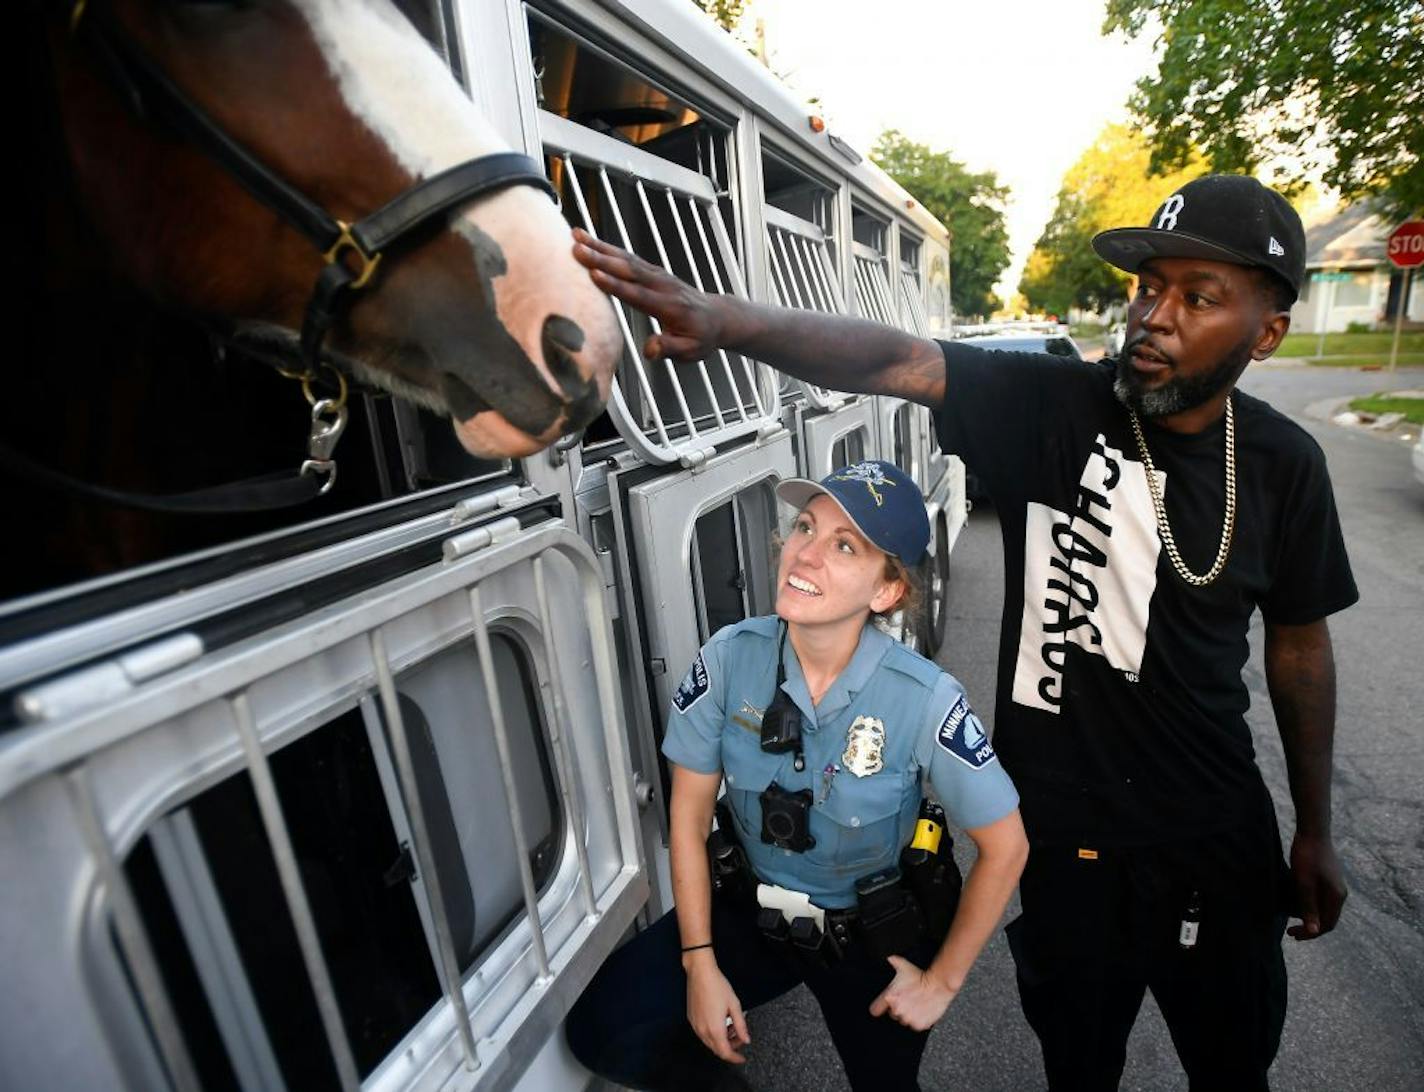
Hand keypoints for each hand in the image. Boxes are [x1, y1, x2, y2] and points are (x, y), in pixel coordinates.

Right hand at [571, 228, 735, 361]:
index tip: (595, 275)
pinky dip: (608, 247)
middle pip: (629, 270)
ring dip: (600, 247)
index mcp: (669, 306)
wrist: (717, 318)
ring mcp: (658, 275)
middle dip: (601, 259)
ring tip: (575, 236)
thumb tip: (650, 350)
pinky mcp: (652, 271)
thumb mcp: (691, 351)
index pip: (639, 295)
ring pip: (626, 259)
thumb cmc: (701, 337)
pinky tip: (589, 240)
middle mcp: (663, 285)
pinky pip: (628, 257)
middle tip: (576, 249)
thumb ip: (670, 349)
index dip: (617, 286)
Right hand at [685, 959, 750, 1062]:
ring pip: (709, 1042)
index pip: (725, 1052)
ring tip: (731, 1027)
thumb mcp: (735, 1005)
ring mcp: (695, 1025)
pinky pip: (703, 1034)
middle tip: (740, 1038)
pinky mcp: (691, 1019)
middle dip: (730, 1048)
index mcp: (715, 1029)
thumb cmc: (718, 986)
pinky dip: (713, 1034)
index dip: (735, 1058)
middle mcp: (703, 1030)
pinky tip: (720, 1022)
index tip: (742, 1058)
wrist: (700, 973)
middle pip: (717, 1049)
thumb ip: (741, 1025)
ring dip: (721, 1040)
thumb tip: (746, 1039)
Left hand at [868, 955, 957, 1030]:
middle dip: (898, 1008)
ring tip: (915, 1004)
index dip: (879, 1006)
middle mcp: (897, 1010)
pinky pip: (915, 1025)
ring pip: (904, 1020)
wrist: (938, 985)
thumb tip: (888, 958)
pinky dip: (918, 1020)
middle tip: (907, 1000)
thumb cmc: (920, 977)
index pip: (875, 1010)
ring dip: (908, 1014)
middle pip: (892, 1014)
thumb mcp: (903, 966)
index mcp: (889, 998)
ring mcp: (908, 1019)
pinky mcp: (918, 1025)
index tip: (881, 1006)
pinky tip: (921, 1009)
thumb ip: (892, 961)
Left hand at [1287, 832, 1346, 939]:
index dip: (1310, 934)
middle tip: (1290, 931)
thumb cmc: (1307, 856)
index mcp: (1337, 897)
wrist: (1313, 831)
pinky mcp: (1327, 878)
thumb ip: (1309, 907)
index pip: (1327, 925)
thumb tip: (1314, 932)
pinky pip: (1319, 898)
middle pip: (1326, 918)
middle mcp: (1339, 893)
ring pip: (1322, 908)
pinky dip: (1308, 904)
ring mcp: (1334, 885)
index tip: (1293, 935)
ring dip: (1308, 915)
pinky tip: (1294, 902)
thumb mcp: (1304, 883)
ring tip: (1289, 917)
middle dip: (1309, 926)